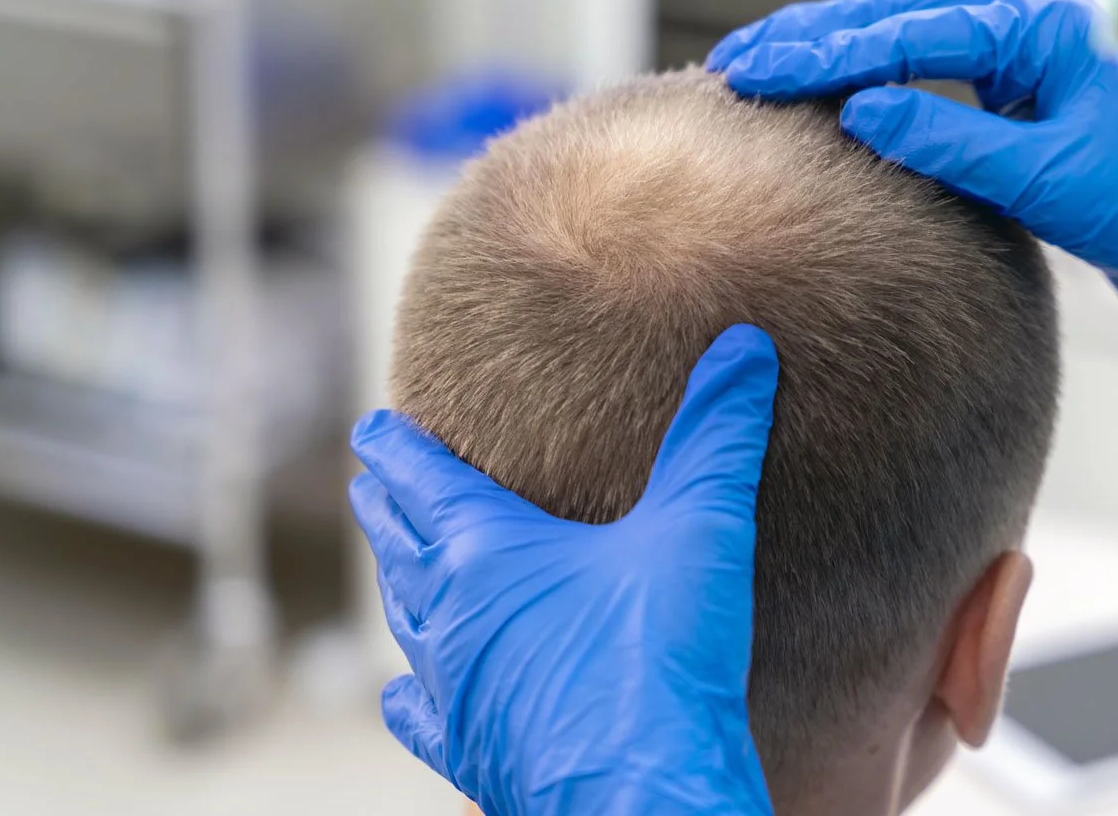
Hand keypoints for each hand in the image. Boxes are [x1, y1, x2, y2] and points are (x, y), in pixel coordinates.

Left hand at [349, 325, 779, 815]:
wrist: (644, 794)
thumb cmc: (661, 660)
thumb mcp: (700, 528)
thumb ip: (717, 433)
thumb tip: (743, 346)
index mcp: (484, 552)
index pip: (421, 479)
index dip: (396, 448)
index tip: (374, 428)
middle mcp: (450, 617)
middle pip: (399, 545)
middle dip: (388, 508)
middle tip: (374, 483)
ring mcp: (454, 689)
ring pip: (405, 622)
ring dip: (398, 585)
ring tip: (396, 564)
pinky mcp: (470, 751)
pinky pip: (422, 714)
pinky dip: (410, 693)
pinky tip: (404, 693)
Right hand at [707, 0, 1117, 445]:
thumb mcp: (1051, 179)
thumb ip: (955, 141)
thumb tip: (862, 110)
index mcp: (1046, 34)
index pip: (915, 28)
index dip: (828, 49)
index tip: (756, 69)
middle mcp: (1034, 39)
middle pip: (905, 17)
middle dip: (819, 38)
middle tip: (739, 62)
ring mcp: (1028, 74)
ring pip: (915, 44)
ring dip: (842, 57)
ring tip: (767, 73)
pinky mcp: (1023, 116)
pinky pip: (935, 84)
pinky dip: (880, 89)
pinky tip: (836, 106)